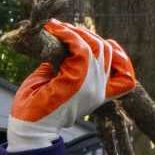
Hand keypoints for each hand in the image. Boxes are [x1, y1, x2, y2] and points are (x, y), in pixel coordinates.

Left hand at [7, 20, 136, 149]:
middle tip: (65, 29)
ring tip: (57, 26)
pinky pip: (79, 47)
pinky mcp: (76, 79)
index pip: (126, 78)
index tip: (105, 41)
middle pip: (107, 52)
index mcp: (97, 95)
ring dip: (76, 32)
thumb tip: (66, 45)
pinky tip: (53, 28)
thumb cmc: (36, 108)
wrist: (28, 128)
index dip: (121, 57)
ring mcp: (89, 85)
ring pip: (95, 46)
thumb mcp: (59, 84)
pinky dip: (66, 33)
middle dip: (88, 35)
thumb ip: (68, 66)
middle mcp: (98, 91)